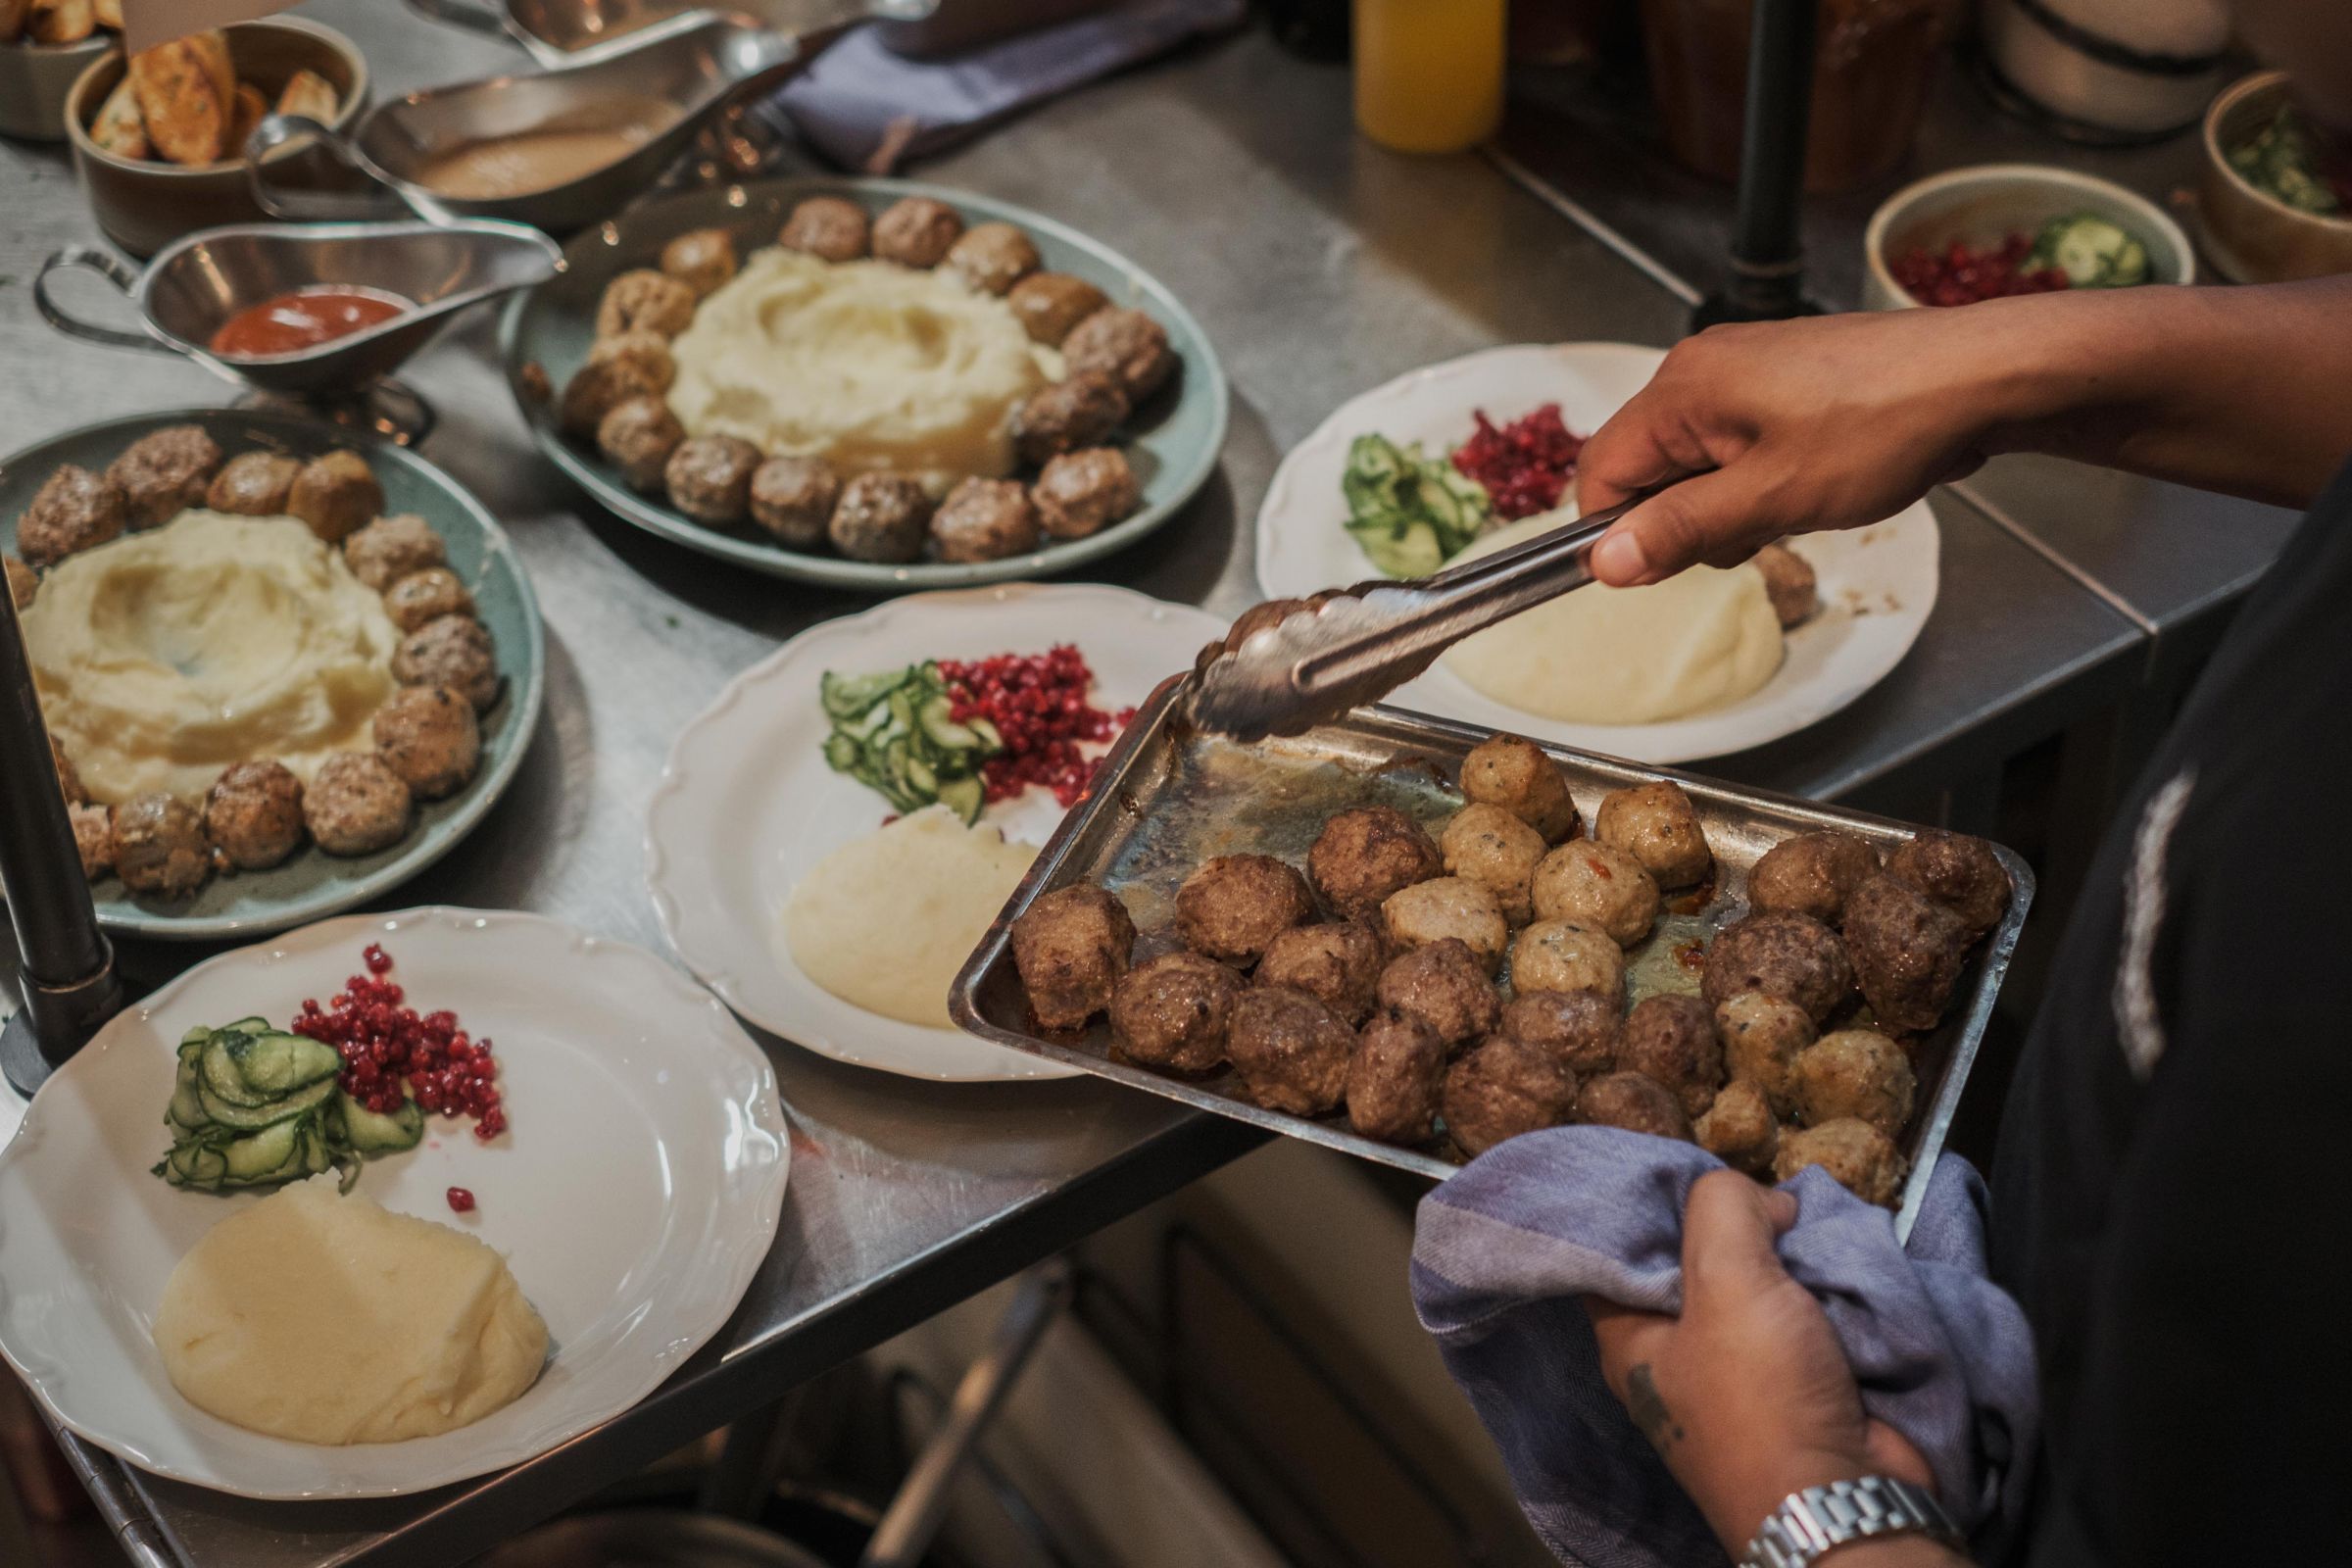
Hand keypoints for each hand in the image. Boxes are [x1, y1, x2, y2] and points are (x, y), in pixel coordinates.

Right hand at [1576, 308, 2022, 587]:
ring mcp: (1744, 368)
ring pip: (1697, 460)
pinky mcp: (1783, 376)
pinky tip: (1814, 481)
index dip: (1616, 532)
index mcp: (1682, 389)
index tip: (1661, 568)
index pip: (1601, 472)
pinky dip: (1762, 476)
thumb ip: (1680, 531)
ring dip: (1730, 501)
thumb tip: (1604, 562)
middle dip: (1686, 518)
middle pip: (1648, 466)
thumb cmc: (1883, 429)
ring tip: (1797, 502)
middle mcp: (1701, 367)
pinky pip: (1739, 441)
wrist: (1982, 377)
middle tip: (1756, 531)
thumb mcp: (1770, 499)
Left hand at [1586, 1171, 1943, 1558]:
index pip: (1616, 1248)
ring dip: (1786, 1253)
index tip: (1683, 1158)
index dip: (1647, 1200)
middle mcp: (1676, 1353)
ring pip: (1757, 1284)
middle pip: (1695, 1260)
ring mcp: (1741, 1370)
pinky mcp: (1799, 1383)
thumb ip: (1723, 1208)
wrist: (1845, 1499)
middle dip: (1732, 1221)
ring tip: (1805, 1212)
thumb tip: (1759, 1198)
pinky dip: (1823, 1287)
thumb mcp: (1726, 1277)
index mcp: (1628, 1336)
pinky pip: (1805, 1316)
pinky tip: (1836, 1251)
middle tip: (1762, 1185)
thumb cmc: (1762, 1394)